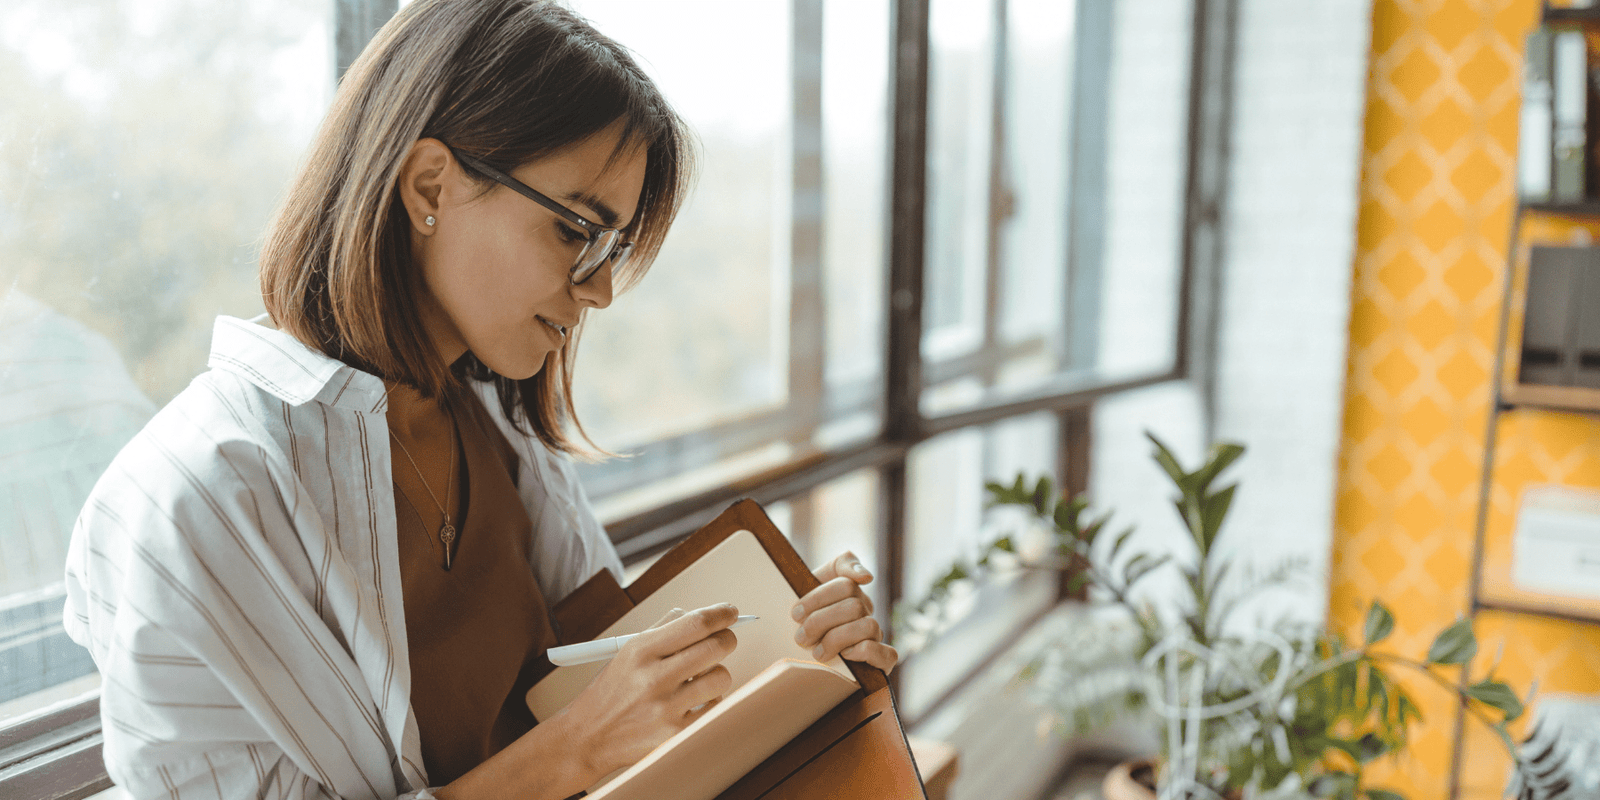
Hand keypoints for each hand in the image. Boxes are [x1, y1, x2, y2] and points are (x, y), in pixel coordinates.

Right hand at [558, 604, 740, 778]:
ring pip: (721, 678)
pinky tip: (694, 700)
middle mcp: (654, 678)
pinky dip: (710, 701)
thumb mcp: (626, 652)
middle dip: (727, 639)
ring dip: (717, 673)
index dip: (721, 614)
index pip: (695, 623)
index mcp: (641, 651)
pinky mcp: (675, 734)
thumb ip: (662, 629)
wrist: (589, 737)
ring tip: (701, 677)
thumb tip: (697, 614)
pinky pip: (715, 707)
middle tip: (724, 640)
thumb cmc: (611, 692)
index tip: (730, 612)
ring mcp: (666, 708)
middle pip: (715, 647)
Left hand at [792, 551, 897, 672]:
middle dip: (822, 621)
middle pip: (853, 606)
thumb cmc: (806, 626)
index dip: (818, 598)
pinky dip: (863, 652)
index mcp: (850, 592)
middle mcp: (866, 611)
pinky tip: (844, 656)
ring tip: (817, 652)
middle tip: (801, 637)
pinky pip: (886, 653)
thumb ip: (837, 569)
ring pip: (868, 626)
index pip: (845, 584)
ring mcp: (876, 635)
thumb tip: (866, 575)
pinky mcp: (883, 661)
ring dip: (837, 639)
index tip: (795, 614)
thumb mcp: (808, 595)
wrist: (802, 665)